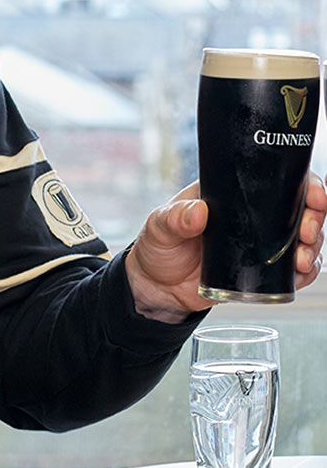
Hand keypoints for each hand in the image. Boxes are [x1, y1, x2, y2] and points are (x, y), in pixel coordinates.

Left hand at [124, 174, 325, 323]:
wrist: (157, 287)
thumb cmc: (158, 248)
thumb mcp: (159, 227)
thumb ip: (174, 218)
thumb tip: (197, 212)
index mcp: (232, 194)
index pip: (277, 179)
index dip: (304, 184)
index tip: (312, 195)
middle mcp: (252, 216)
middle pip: (301, 209)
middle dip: (314, 218)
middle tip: (305, 233)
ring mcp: (260, 244)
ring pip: (303, 239)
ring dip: (312, 247)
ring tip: (299, 259)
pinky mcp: (262, 270)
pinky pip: (295, 270)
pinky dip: (306, 271)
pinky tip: (299, 274)